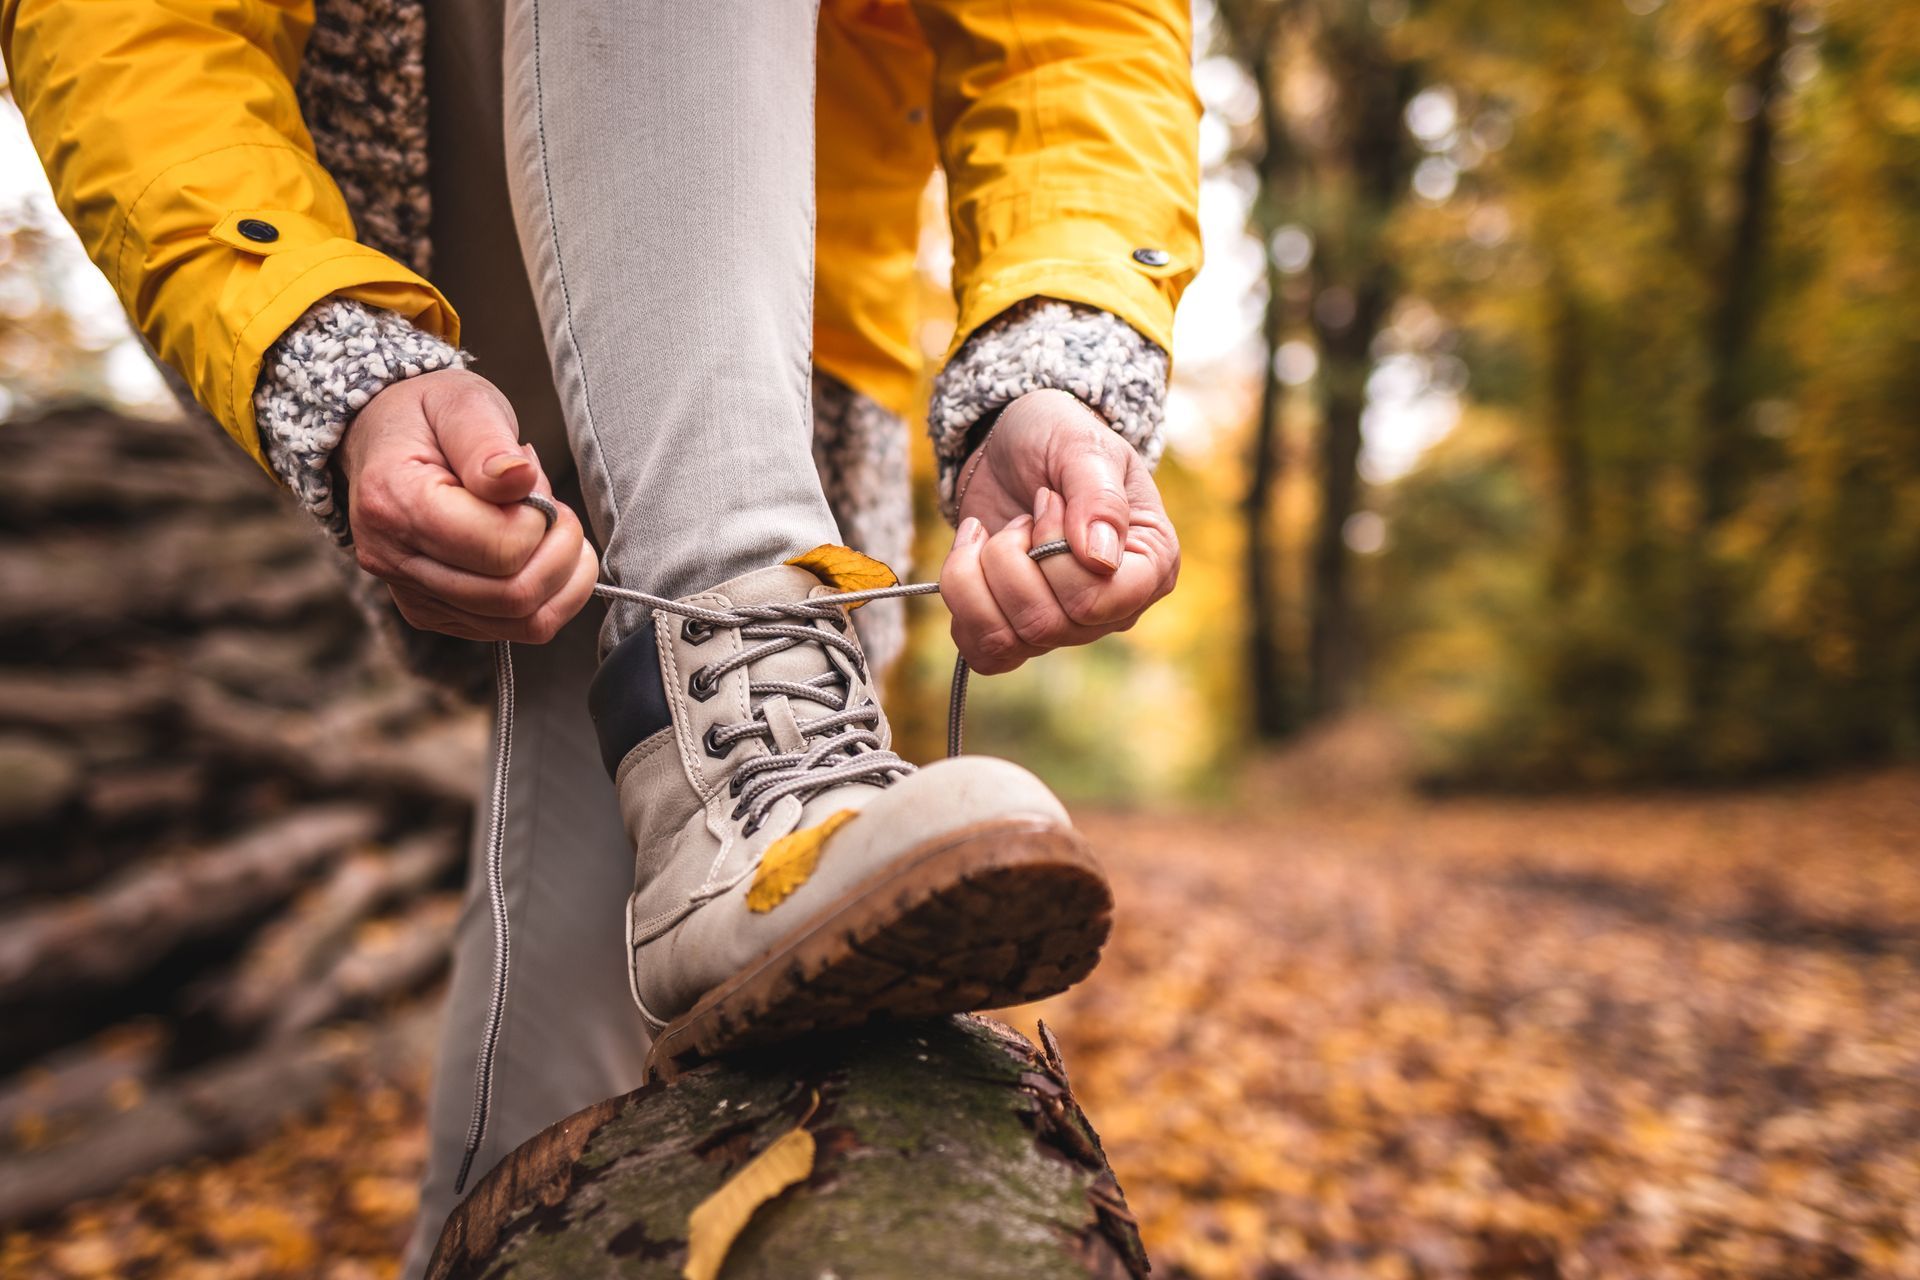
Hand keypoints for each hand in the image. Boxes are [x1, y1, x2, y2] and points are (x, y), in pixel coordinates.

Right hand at [339, 368, 596, 642]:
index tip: (533, 485)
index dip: (539, 519)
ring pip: (522, 622)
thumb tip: (520, 480)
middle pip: (513, 595)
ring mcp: (415, 596)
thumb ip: (488, 442)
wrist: (383, 437)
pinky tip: (545, 555)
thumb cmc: (427, 416)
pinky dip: (552, 597)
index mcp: (394, 503)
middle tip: (555, 510)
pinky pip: (516, 629)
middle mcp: (395, 561)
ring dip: (563, 577)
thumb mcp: (460, 403)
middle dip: (560, 551)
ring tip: (552, 530)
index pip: (498, 547)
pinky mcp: (436, 614)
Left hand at [940, 388, 1179, 673]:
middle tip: (1023, 513)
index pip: (1097, 602)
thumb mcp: (1082, 445)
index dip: (1054, 558)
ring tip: (996, 532)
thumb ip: (1097, 496)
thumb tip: (1099, 560)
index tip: (1048, 503)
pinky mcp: (1017, 628)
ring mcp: (1065, 626)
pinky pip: (982, 652)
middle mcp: (1113, 608)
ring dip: (979, 576)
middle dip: (1011, 558)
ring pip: (1006, 642)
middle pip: (1046, 625)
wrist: (1014, 442)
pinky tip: (970, 554)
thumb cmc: (1060, 436)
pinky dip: (961, 598)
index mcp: (1151, 565)